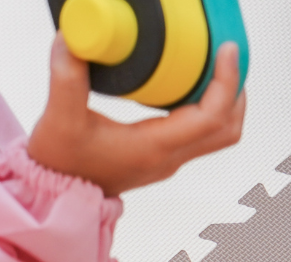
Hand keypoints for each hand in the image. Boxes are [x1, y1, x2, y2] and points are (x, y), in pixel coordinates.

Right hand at [28, 38, 245, 197]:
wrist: (55, 195)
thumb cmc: (59, 163)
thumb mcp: (59, 120)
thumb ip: (66, 79)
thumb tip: (71, 38)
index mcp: (154, 148)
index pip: (211, 118)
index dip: (226, 81)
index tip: (226, 49)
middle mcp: (169, 157)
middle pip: (227, 129)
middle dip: (235, 90)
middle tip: (228, 54)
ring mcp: (167, 159)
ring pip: (218, 135)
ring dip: (226, 101)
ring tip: (217, 64)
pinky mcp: (159, 156)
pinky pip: (200, 133)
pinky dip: (208, 107)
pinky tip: (191, 81)